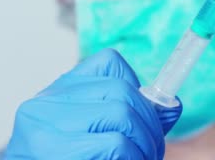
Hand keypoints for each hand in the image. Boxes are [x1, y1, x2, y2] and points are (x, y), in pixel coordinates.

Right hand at [5, 48, 181, 158]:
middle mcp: (43, 104)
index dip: (138, 91)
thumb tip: (171, 106)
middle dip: (150, 127)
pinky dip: (133, 158)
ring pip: (122, 116)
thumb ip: (131, 121)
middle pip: (121, 92)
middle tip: (152, 153)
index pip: (110, 64)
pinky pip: (115, 144)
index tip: (146, 121)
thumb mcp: (95, 140)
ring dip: (145, 147)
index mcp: (56, 95)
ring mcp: (42, 127)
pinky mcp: (49, 151)